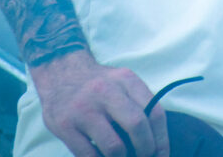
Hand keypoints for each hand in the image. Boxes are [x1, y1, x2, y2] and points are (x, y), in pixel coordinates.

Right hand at [30, 49, 168, 156]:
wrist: (60, 74)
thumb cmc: (99, 86)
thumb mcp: (121, 84)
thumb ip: (138, 105)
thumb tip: (156, 143)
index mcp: (126, 80)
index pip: (154, 111)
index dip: (162, 140)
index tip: (161, 155)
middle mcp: (106, 91)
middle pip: (137, 125)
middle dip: (145, 149)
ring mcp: (84, 109)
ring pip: (114, 147)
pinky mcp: (65, 125)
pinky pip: (88, 156)